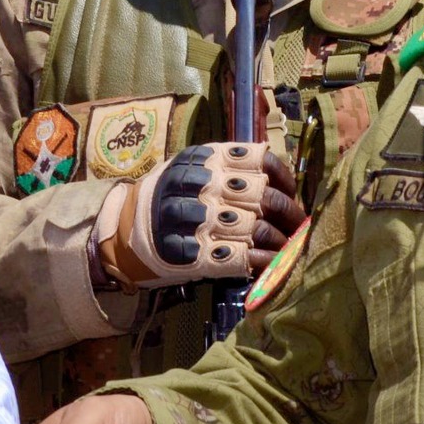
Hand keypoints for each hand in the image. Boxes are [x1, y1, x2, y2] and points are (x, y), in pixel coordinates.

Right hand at [92, 143, 304, 289]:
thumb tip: (275, 176)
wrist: (125, 232)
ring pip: (257, 228)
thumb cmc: (168, 198)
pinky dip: (264, 263)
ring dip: (281, 241)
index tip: (289, 191)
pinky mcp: (194, 255)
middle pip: (264, 196)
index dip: (283, 178)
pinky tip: (273, 264)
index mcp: (204, 159)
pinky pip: (242, 259)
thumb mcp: (191, 168)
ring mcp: (197, 222)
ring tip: (290, 247)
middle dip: (289, 213)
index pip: (260, 160)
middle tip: (298, 224)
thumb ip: (228, 166)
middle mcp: (201, 186)